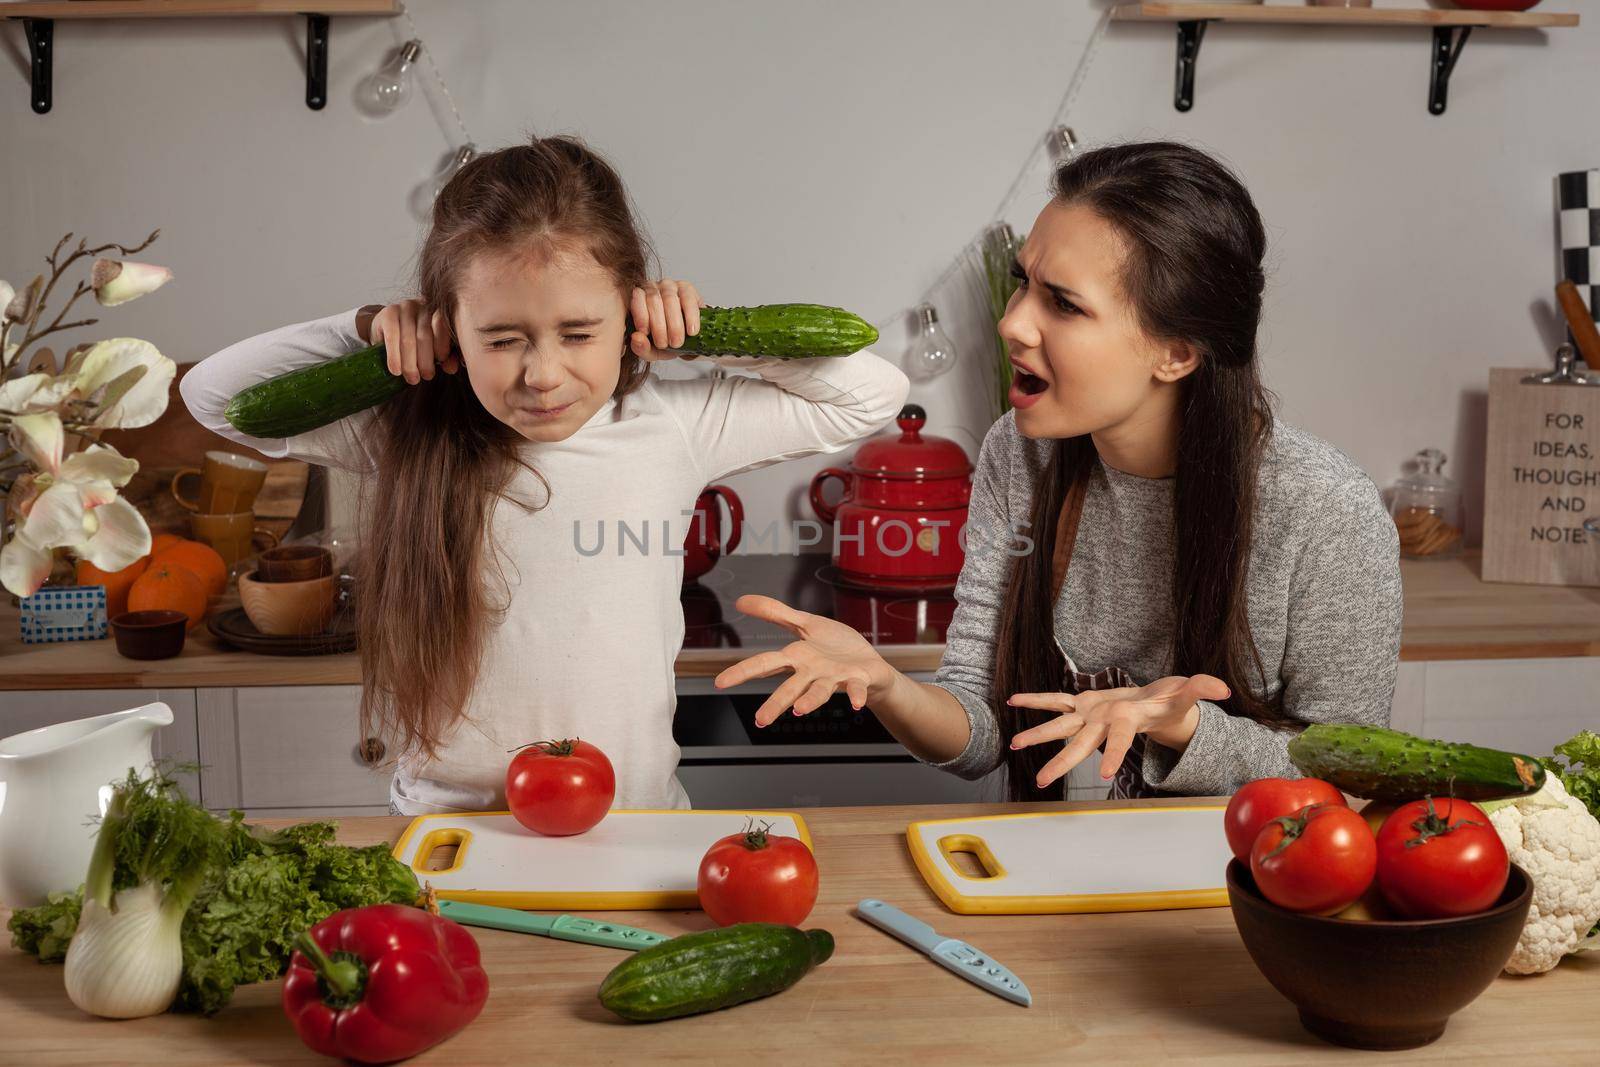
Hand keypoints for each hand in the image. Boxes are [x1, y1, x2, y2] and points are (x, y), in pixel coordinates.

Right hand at [367, 299, 456, 383]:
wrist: (387, 332)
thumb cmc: (417, 342)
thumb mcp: (433, 348)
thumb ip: (445, 356)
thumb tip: (452, 367)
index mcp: (438, 311)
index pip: (443, 325)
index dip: (443, 344)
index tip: (442, 360)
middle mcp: (422, 305)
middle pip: (424, 335)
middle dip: (426, 359)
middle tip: (427, 376)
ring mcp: (404, 307)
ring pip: (408, 339)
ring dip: (410, 363)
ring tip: (413, 378)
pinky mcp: (387, 313)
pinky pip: (392, 337)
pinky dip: (394, 356)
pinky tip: (396, 370)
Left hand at [629, 279, 703, 361]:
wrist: (687, 343)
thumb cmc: (666, 342)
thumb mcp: (651, 350)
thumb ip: (641, 347)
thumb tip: (636, 338)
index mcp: (638, 299)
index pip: (637, 298)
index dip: (641, 315)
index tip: (645, 332)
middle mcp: (652, 289)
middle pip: (654, 300)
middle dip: (659, 325)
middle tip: (664, 344)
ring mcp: (670, 286)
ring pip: (670, 299)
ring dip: (674, 324)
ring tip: (677, 342)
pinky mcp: (687, 289)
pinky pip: (688, 298)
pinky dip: (690, 316)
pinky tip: (691, 330)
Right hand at [713, 595, 899, 725]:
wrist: (869, 663)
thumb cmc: (835, 647)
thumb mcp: (804, 623)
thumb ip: (774, 613)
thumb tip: (741, 601)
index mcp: (797, 658)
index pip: (765, 663)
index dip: (742, 671)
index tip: (720, 682)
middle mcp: (812, 672)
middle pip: (790, 687)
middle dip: (776, 703)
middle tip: (760, 719)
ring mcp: (835, 678)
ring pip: (820, 690)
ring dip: (811, 700)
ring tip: (800, 709)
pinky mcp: (858, 679)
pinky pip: (856, 688)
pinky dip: (856, 695)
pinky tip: (856, 702)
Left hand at [1007, 674, 1229, 788]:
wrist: (1154, 707)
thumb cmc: (1171, 701)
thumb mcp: (1186, 693)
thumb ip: (1201, 688)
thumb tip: (1221, 688)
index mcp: (1126, 721)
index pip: (1119, 740)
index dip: (1113, 755)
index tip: (1104, 776)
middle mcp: (1104, 723)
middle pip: (1080, 745)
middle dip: (1061, 763)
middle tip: (1041, 781)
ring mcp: (1090, 715)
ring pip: (1060, 726)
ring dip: (1037, 734)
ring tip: (1014, 744)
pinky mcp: (1083, 703)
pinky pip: (1055, 700)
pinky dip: (1036, 699)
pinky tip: (1013, 700)